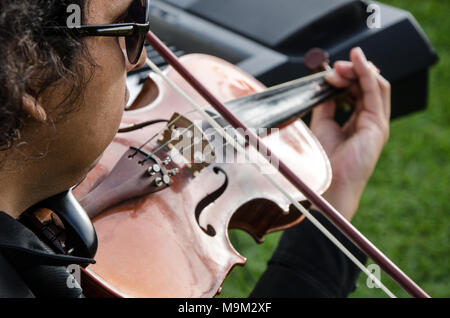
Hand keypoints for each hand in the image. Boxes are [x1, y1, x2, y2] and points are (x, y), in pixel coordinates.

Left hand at [310, 47, 390, 220]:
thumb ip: (326, 103)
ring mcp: (377, 123)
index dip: (346, 76)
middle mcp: (370, 121)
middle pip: (368, 86)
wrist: (327, 183)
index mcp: (358, 121)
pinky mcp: (378, 126)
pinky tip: (357, 62)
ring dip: (360, 69)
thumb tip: (324, 83)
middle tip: (336, 65)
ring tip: (346, 60)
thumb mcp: (322, 123)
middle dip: (352, 71)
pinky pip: (375, 92)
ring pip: (376, 85)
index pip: (358, 90)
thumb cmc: (323, 160)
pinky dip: (366, 74)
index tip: (328, 70)